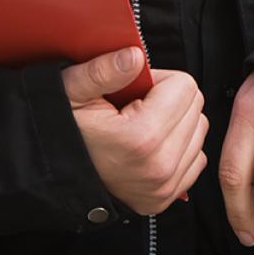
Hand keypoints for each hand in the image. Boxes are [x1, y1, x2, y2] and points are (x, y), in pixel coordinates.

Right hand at [62, 47, 206, 215]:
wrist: (54, 174)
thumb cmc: (64, 128)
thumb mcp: (73, 90)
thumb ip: (103, 70)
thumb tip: (135, 56)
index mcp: (142, 137)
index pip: (184, 86)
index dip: (158, 80)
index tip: (134, 91)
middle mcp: (160, 166)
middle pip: (196, 107)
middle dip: (170, 99)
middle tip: (136, 107)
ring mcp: (165, 186)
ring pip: (199, 131)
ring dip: (177, 122)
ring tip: (142, 126)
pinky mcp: (167, 198)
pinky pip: (196, 158)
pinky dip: (179, 147)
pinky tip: (150, 145)